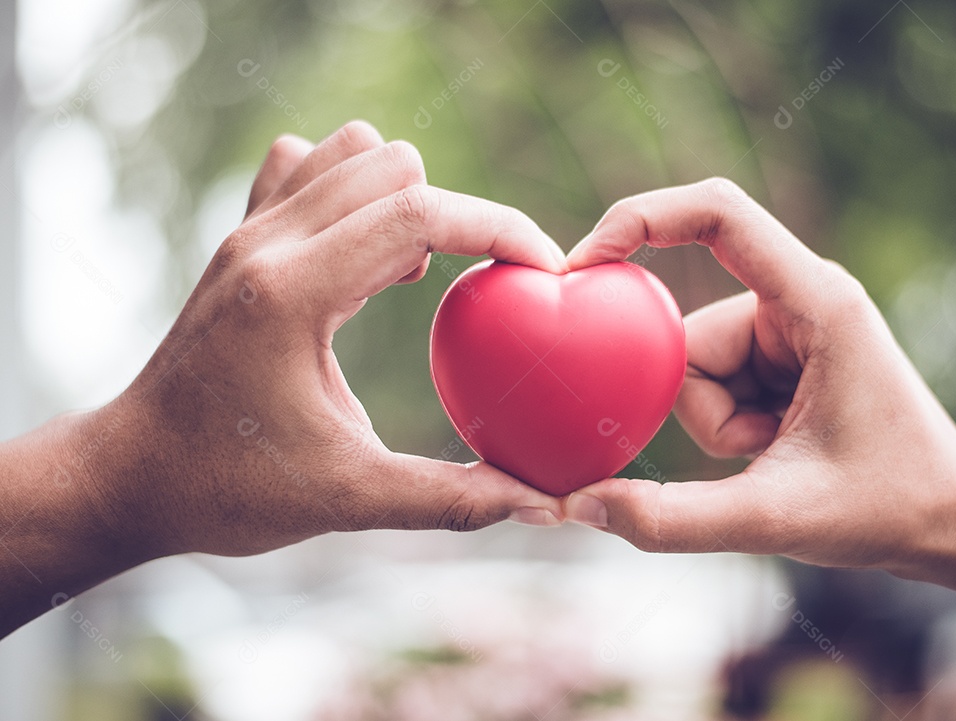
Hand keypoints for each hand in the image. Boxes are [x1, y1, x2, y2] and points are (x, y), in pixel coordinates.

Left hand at [88, 121, 566, 557]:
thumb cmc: (228, 488)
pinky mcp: (239, 238)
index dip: (500, 230)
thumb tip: (541, 504)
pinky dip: (352, 192)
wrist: (129, 474)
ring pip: (349, 149)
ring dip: (401, 194)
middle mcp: (264, 243)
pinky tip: (359, 259)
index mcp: (290, 294)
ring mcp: (246, 232)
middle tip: (471, 288)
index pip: (418, 214)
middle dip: (455, 214)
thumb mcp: (347, 499)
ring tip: (410, 273)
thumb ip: (450, 500)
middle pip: (391, 163)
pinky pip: (306, 166)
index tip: (543, 271)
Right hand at [561, 180, 955, 649]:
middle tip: (758, 453)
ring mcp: (787, 327)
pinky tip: (775, 449)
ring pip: (694, 365)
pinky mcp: (779, 355)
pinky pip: (711, 382)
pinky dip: (726, 426)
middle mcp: (800, 298)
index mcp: (817, 300)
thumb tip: (579, 505)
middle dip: (702, 409)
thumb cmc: (890, 508)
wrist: (952, 523)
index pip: (718, 214)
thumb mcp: (775, 518)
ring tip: (776, 454)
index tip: (583, 262)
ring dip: (717, 424)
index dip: (641, 218)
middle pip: (688, 332)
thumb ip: (672, 519)